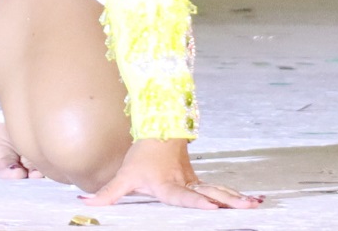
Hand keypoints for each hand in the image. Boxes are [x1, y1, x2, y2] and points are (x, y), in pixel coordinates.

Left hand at [82, 139, 259, 209]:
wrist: (160, 130)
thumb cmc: (142, 156)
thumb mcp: (124, 176)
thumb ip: (107, 193)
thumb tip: (83, 201)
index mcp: (167, 185)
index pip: (182, 196)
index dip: (196, 200)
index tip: (211, 206)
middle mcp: (185, 183)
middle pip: (209, 193)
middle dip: (227, 201)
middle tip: (245, 208)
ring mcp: (195, 181)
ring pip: (218, 189)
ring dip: (236, 198)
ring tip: (255, 205)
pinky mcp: (201, 180)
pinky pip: (220, 189)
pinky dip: (236, 195)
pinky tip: (252, 201)